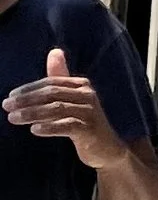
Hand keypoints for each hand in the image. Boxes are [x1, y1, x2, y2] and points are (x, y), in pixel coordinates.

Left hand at [3, 48, 125, 170]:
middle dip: (27, 100)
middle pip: (52, 94)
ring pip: (57, 109)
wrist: (107, 148)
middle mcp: (88, 95)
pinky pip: (67, 126)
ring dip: (32, 113)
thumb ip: (61, 77)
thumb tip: (54, 51)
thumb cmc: (85, 121)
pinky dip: (50, 127)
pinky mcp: (90, 130)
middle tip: (6, 106)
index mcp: (82, 85)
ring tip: (12, 118)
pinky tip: (34, 130)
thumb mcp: (73, 98)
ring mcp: (90, 112)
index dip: (30, 88)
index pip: (51, 82)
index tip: (10, 96)